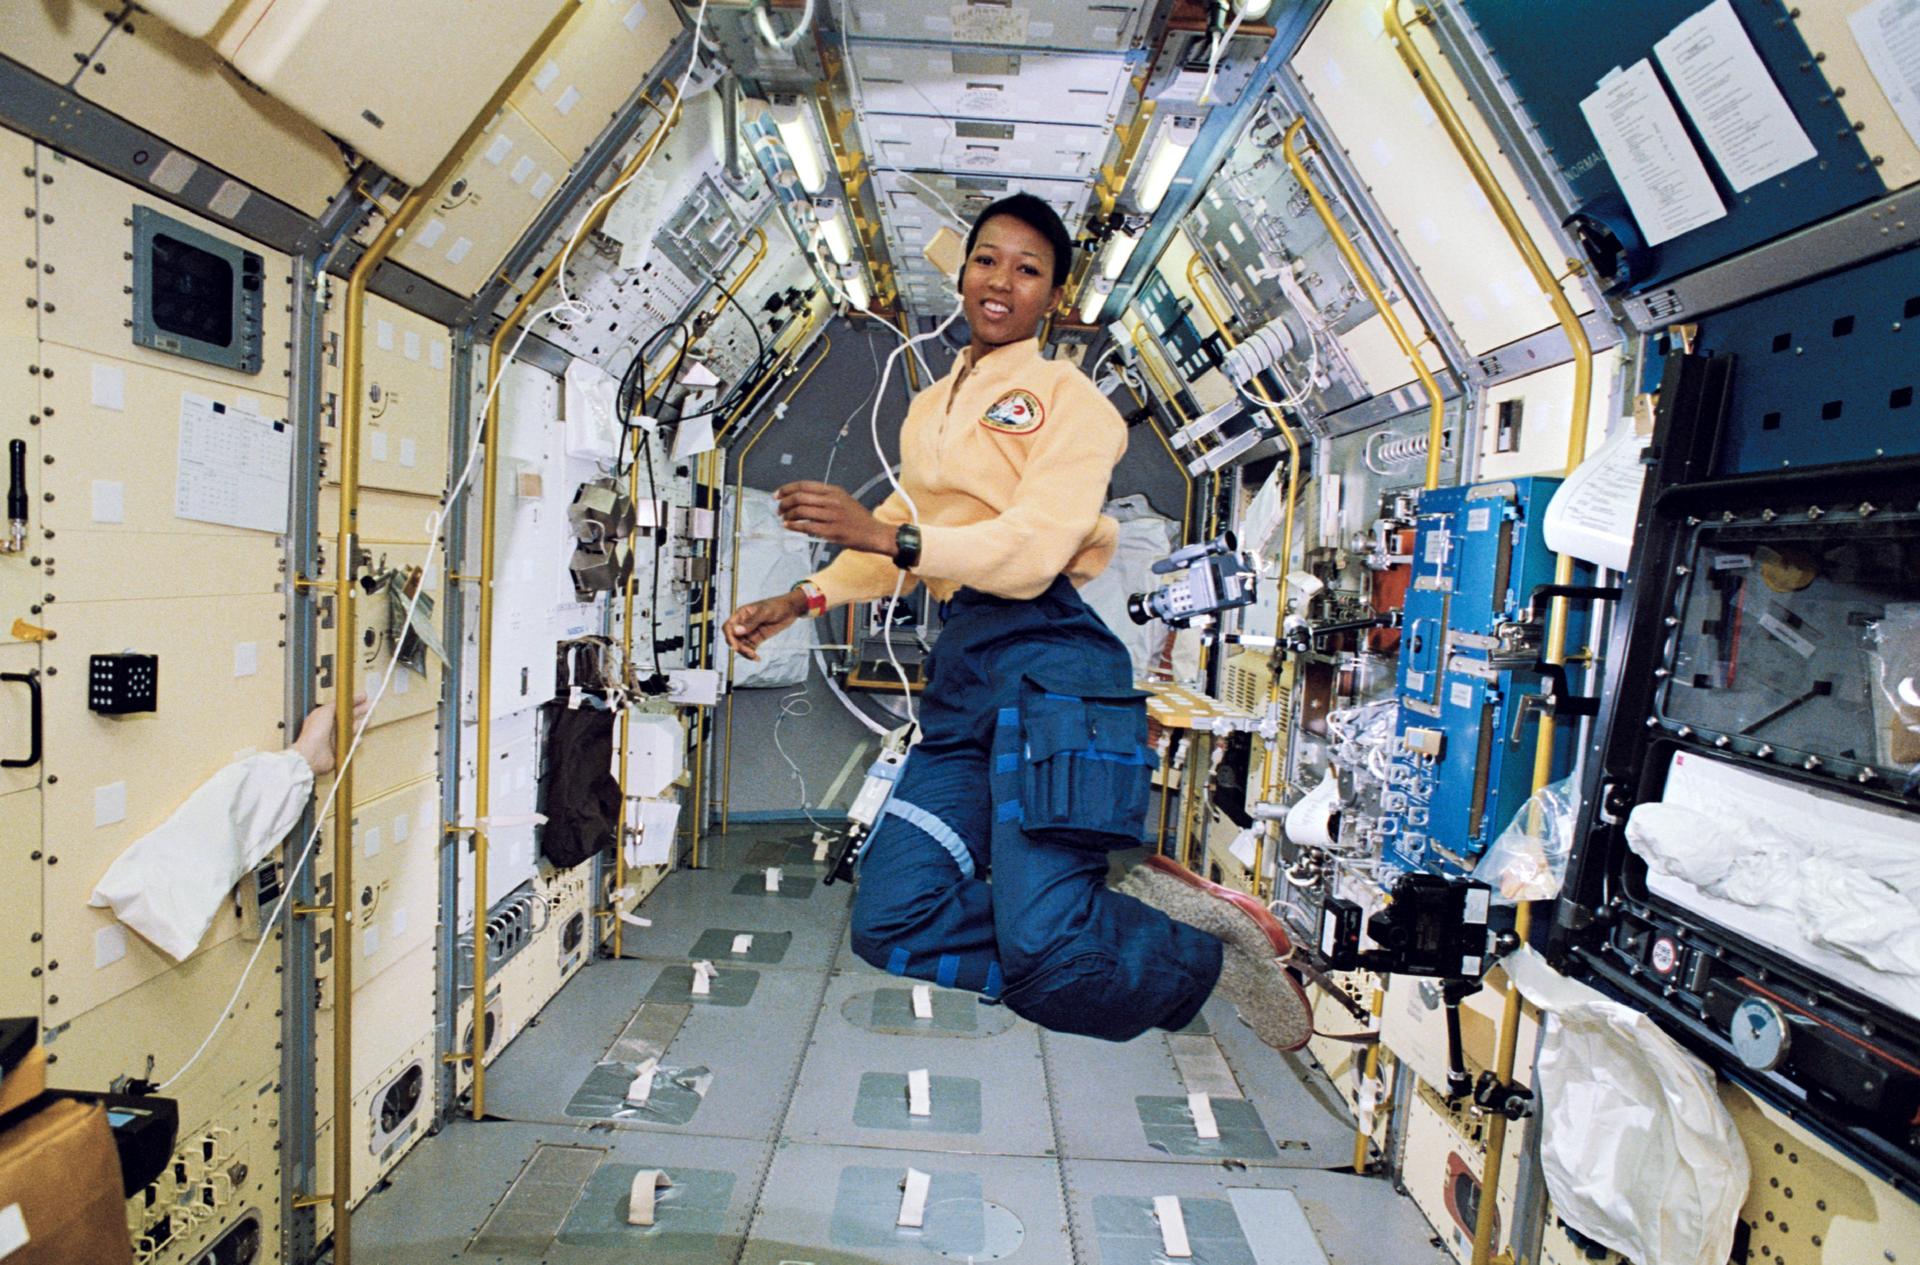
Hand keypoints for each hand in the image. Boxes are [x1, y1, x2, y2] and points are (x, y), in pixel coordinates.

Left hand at [290, 692, 370, 775]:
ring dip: (360, 725)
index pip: (342, 708)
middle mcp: (330, 728)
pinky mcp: (339, 750)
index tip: (363, 697)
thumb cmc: (313, 733)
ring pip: (351, 730)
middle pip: (348, 717)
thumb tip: (343, 700)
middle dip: (360, 711)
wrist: (312, 754)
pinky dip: (356, 741)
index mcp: (324, 717)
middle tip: (370, 706)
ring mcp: (335, 739)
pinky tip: (359, 738)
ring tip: (368, 721)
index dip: (353, 702)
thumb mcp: (324, 712)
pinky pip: (351, 744)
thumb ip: (335, 705)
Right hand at [725, 590, 808, 661]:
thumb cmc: (777, 606)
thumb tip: (736, 631)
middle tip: (750, 652)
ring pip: (740, 645)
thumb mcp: (764, 613)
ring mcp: (750, 632)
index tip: (735, 647)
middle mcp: (743, 623)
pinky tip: (757, 658)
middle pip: (733, 638)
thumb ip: (751, 622)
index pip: (728, 627)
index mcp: (741, 614)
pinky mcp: (757, 638)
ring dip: (745, 652)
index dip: (729, 637)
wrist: (791, 609)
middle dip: (738, 647)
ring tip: (755, 656)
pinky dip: (751, 654)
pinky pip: (750, 648)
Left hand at [776, 481, 894, 553]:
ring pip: (801, 511)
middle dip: (784, 503)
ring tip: (783, 519)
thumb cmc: (858, 518)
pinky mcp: (832, 531)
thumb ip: (824, 497)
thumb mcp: (843, 499)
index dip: (787, 489)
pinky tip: (788, 526)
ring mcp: (832, 516)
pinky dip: (794, 526)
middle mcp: (832, 501)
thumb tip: (801, 499)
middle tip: (779, 509)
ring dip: (788, 515)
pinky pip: (807, 527)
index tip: (777, 495)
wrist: (874, 533)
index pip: (804, 485)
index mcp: (833, 491)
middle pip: (800, 497)